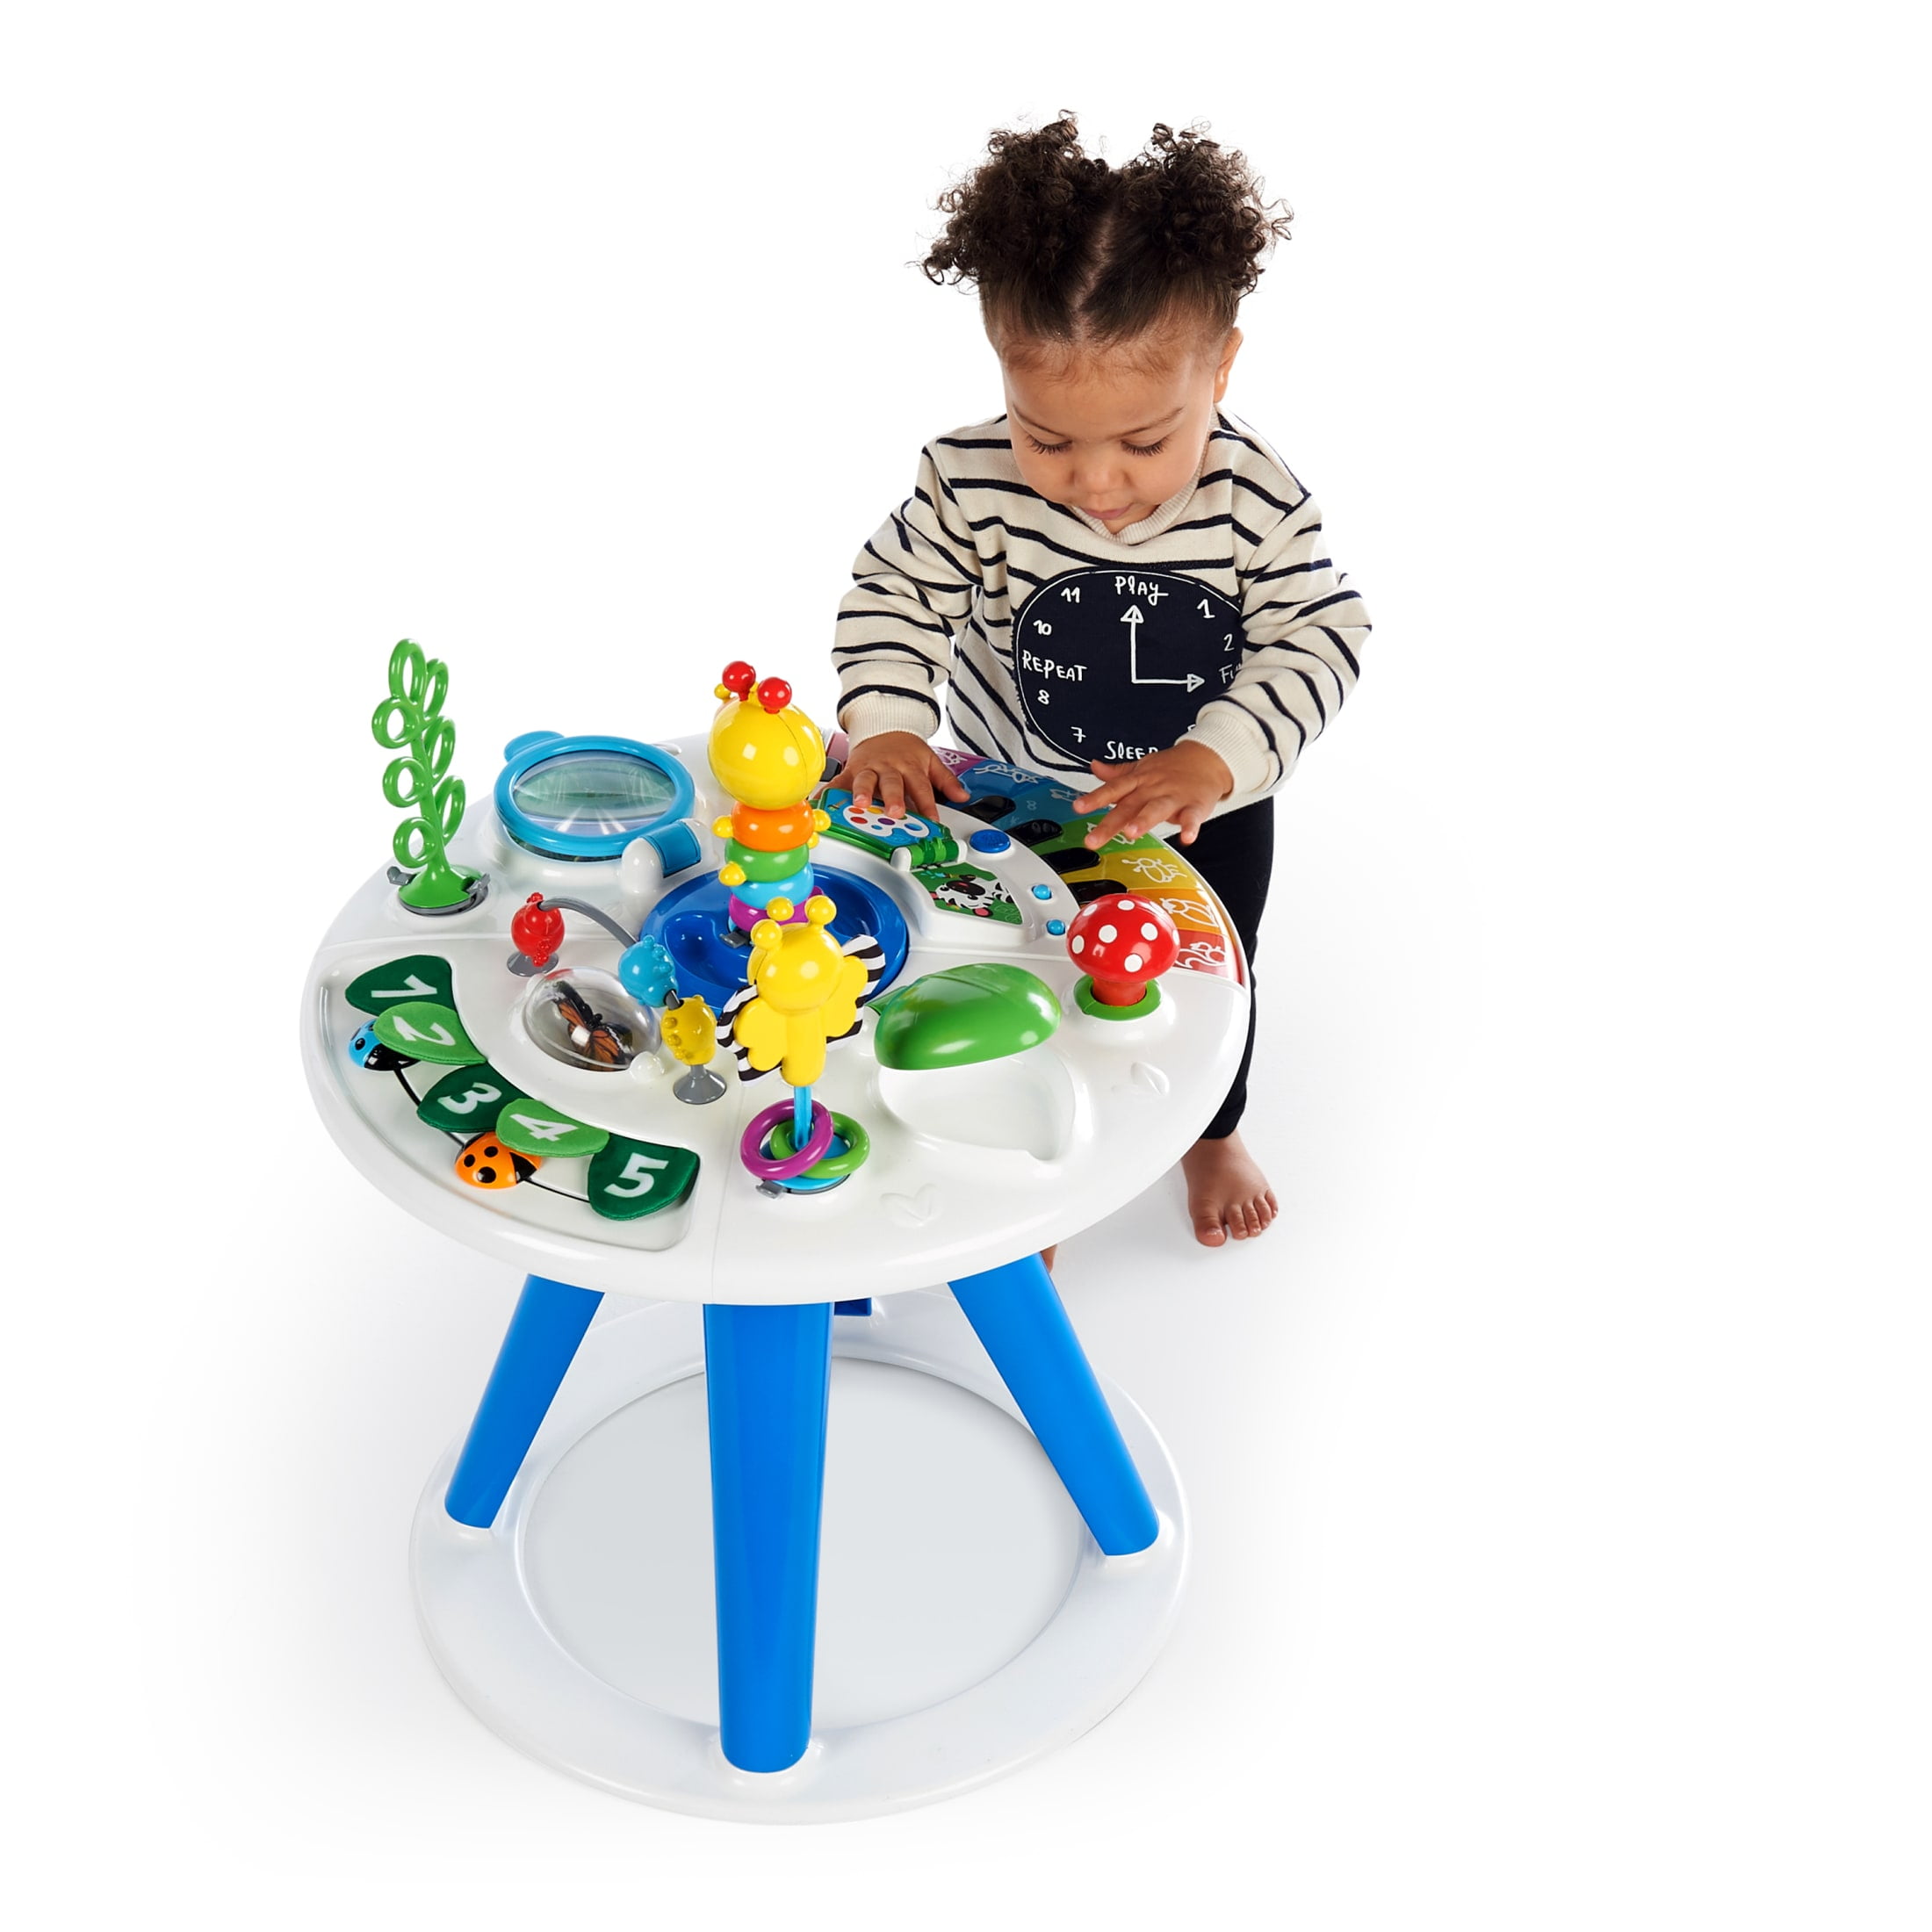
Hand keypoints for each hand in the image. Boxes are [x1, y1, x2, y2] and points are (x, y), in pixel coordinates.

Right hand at [827, 731, 968, 817]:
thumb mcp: (930, 761)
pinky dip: (829, 792)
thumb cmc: (906, 750)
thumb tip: (963, 796)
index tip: (932, 820)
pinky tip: (822, 802)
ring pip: (865, 780)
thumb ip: (946, 780)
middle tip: (895, 812)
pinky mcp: (851, 770)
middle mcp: (888, 768)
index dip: (927, 804)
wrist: (885, 726)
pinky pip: (838, 782)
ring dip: (862, 792)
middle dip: (893, 798)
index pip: (921, 787)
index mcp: (909, 767)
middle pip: (892, 784)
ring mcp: (868, 768)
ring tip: (861, 805)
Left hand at [1073, 742, 1232, 847]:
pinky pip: (1192, 817)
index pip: (1113, 789)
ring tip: (1132, 833)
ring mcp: (1174, 796)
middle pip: (1129, 806)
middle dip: (1110, 823)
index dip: (1095, 798)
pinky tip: (1186, 837)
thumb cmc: (1172, 767)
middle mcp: (1153, 789)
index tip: (1078, 807)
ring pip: (1156, 809)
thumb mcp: (1142, 767)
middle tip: (1093, 839)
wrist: (1208, 758)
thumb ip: (1118, 773)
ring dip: (1144, 820)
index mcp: (1139, 781)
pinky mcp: (1196, 805)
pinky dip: (1190, 827)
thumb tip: (1095, 767)